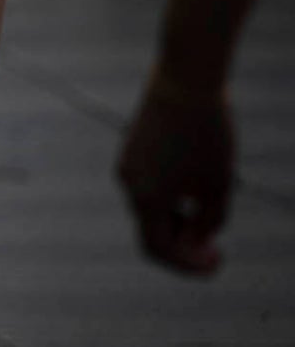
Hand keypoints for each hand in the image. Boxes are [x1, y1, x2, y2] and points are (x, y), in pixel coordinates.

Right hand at [118, 72, 232, 275]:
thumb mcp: (218, 186)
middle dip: (184, 244)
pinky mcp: (133, 150)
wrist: (185, 81)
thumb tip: (199, 240)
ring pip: (151, 208)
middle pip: (152, 231)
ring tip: (210, 212)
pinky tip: (195, 187)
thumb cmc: (206, 135)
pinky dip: (170, 199)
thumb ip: (210, 222)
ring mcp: (128, 165)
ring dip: (178, 221)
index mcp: (145, 199)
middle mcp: (128, 184)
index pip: (159, 250)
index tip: (217, 261)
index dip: (188, 265)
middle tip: (217, 247)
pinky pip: (148, 186)